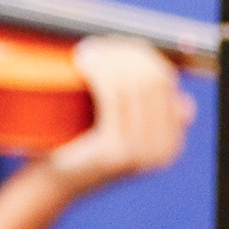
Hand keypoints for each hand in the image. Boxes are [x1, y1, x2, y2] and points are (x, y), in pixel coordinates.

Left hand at [39, 36, 193, 196]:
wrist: (49, 185)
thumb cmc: (75, 148)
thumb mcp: (116, 127)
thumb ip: (143, 110)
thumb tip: (178, 96)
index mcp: (170, 143)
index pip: (165, 81)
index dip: (140, 55)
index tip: (113, 42)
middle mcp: (164, 151)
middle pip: (154, 80)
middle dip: (126, 55)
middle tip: (96, 44)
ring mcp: (142, 154)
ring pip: (136, 86)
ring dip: (111, 61)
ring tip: (86, 51)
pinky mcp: (117, 153)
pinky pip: (115, 99)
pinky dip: (100, 74)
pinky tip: (84, 64)